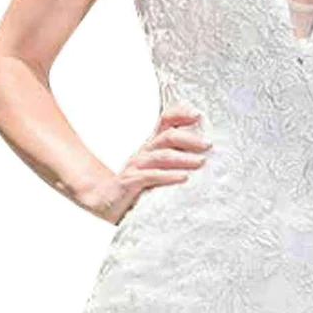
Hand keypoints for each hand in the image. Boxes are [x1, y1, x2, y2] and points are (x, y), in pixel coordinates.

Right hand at [93, 105, 211, 225]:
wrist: (105, 199)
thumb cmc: (137, 184)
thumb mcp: (156, 167)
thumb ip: (175, 157)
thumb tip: (205, 154)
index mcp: (151, 144)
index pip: (165, 120)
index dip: (180, 114)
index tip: (198, 115)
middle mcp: (144, 151)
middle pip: (168, 136)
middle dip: (189, 139)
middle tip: (208, 145)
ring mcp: (136, 166)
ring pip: (162, 156)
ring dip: (183, 158)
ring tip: (201, 162)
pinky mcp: (131, 182)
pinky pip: (151, 176)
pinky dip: (168, 176)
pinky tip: (184, 178)